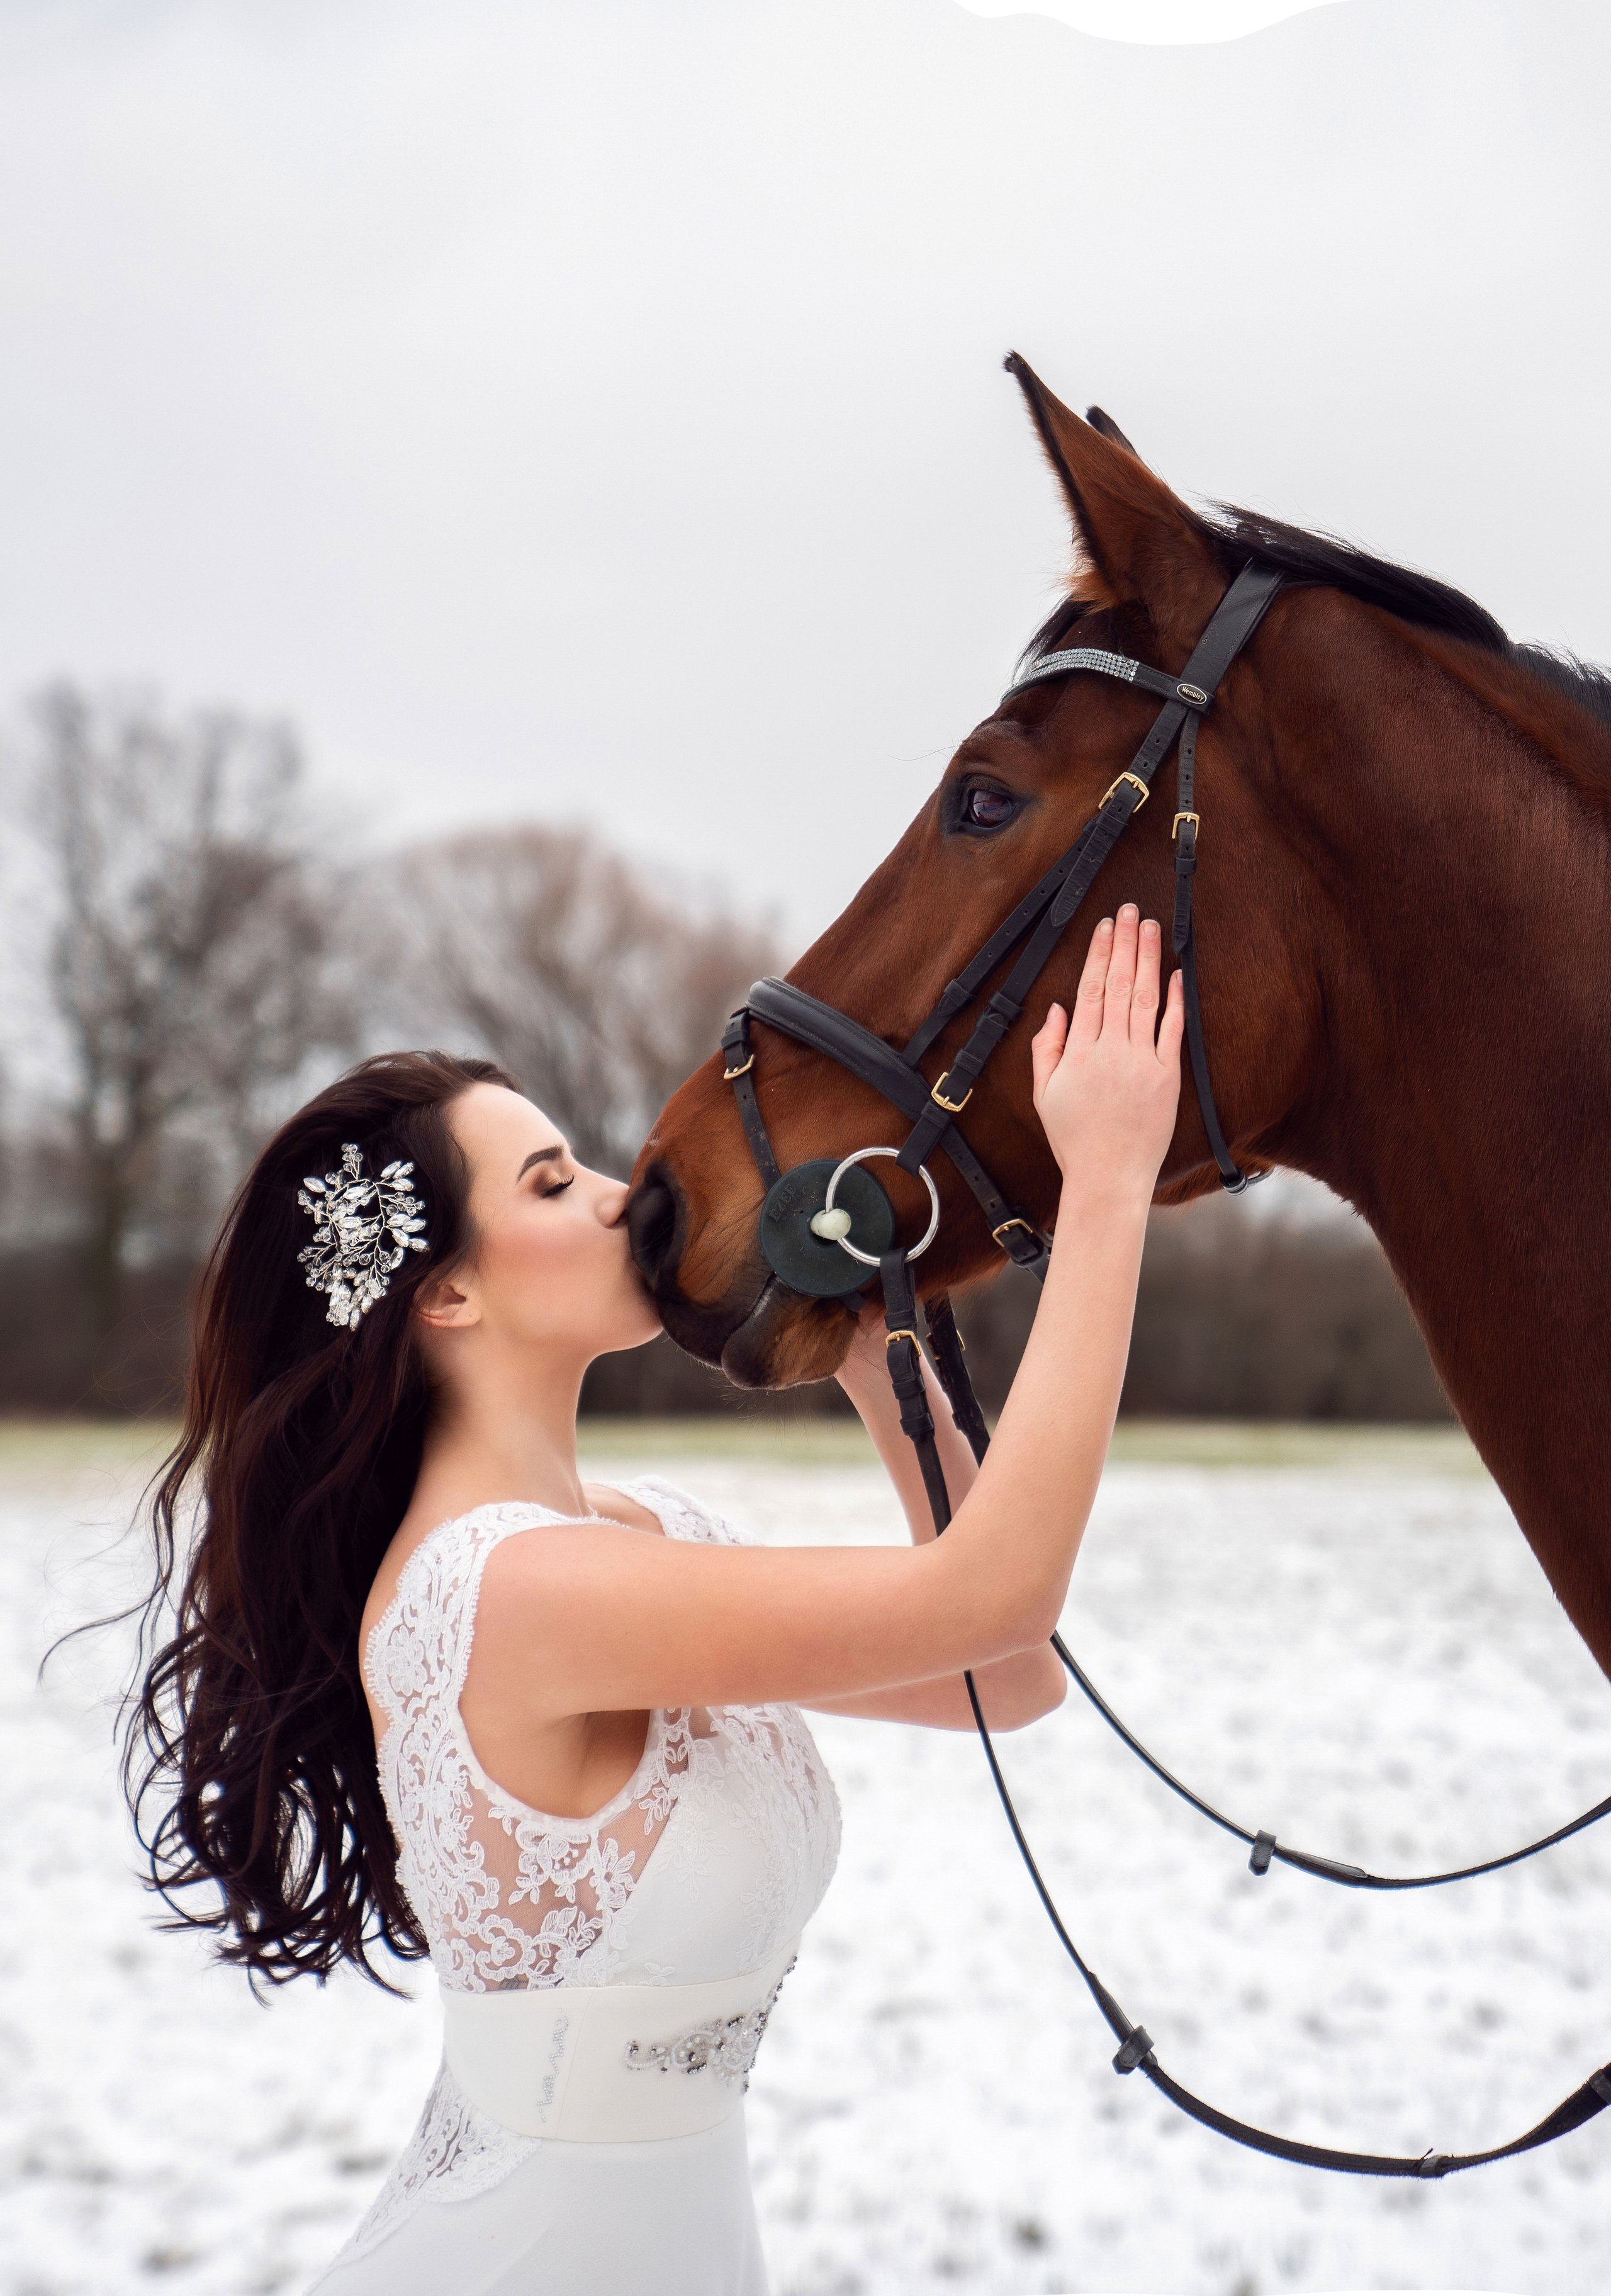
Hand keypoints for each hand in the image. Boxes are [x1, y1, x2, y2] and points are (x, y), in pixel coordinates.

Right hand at [1031, 905, 1183, 1193]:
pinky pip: (1172, 1031)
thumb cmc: (1074, 1139)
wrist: (1108, 1177)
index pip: (1090, 990)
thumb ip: (1046, 1048)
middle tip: (1130, 911)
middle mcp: (1110, 1051)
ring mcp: (1141, 1062)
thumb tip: (1058, 1009)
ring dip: (1148, 959)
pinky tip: (1176, 973)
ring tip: (1151, 928)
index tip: (1105, 927)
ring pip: (1146, 999)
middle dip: (1125, 944)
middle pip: (1119, 985)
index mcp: (1078, 1053)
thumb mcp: (1043, 1094)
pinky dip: (1176, 1001)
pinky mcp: (1166, 1077)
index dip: (1099, 954)